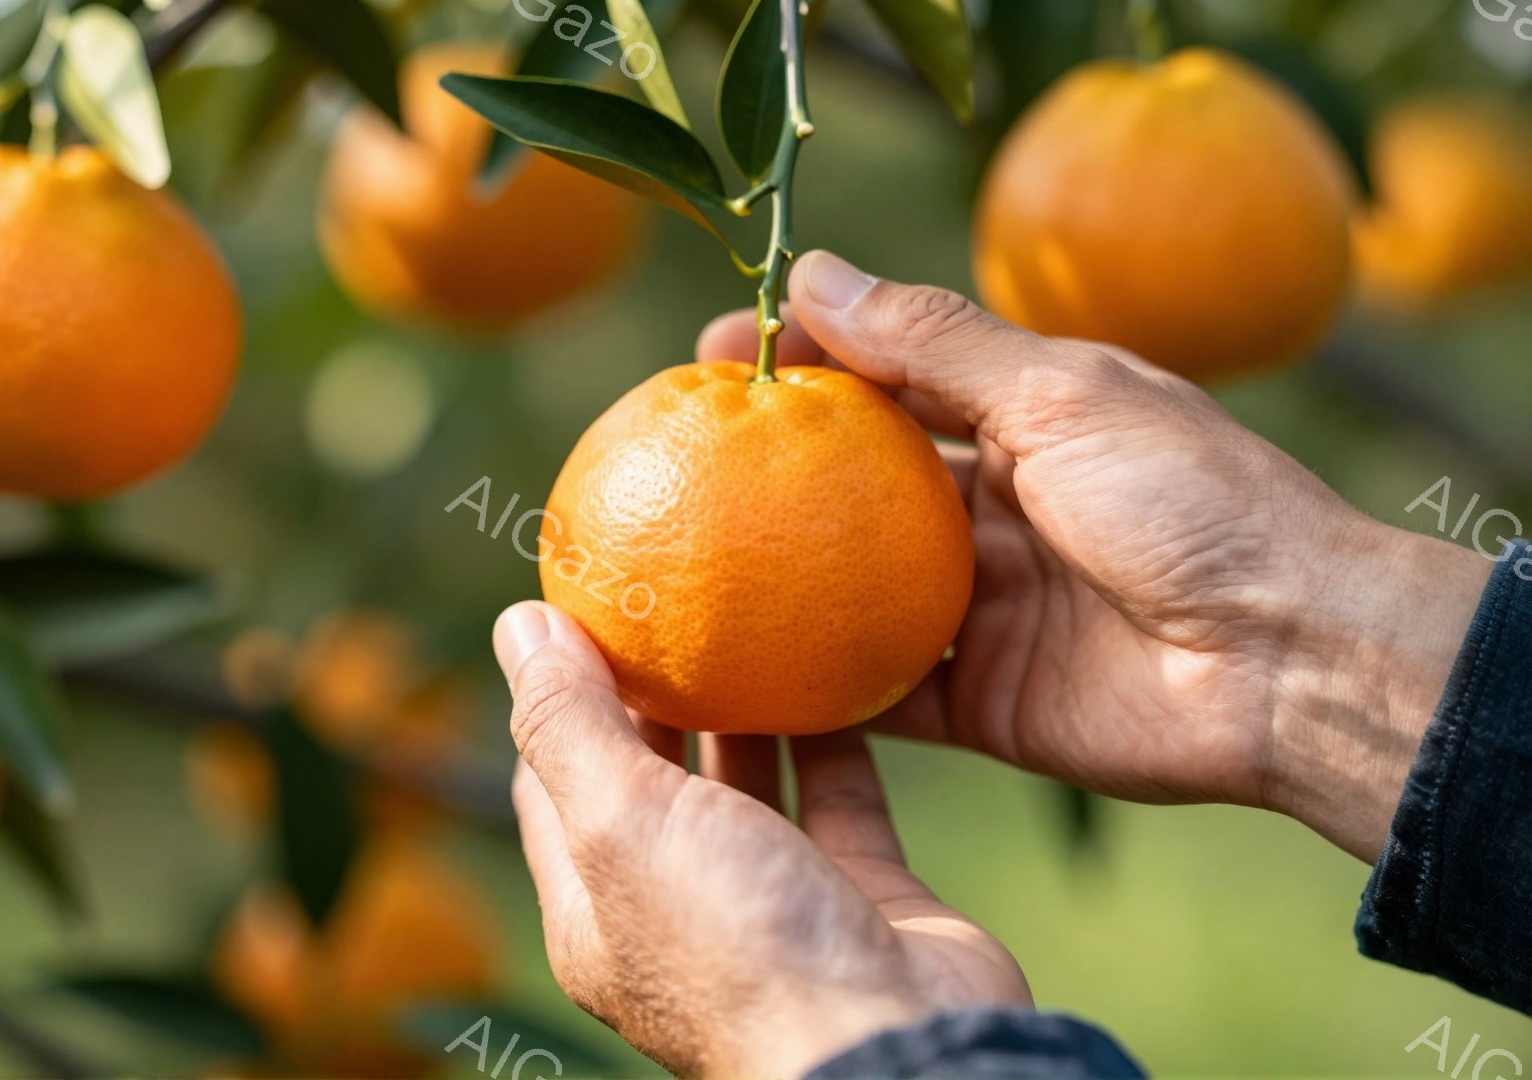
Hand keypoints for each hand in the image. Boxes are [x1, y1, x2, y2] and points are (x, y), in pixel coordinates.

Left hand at [494, 602, 1030, 1078]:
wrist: (896, 1046)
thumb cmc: (739, 946)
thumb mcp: (620, 823)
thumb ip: (568, 725)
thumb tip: (519, 624)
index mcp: (597, 909)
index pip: (553, 785)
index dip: (558, 696)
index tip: (582, 608)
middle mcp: (680, 907)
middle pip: (650, 776)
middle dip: (652, 689)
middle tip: (667, 594)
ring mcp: (774, 901)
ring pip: (746, 783)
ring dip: (742, 705)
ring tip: (743, 612)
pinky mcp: (863, 892)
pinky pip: (841, 795)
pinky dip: (837, 733)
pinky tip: (836, 662)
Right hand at [696, 251, 1492, 862]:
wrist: (1289, 662)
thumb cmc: (1190, 502)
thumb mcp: (1061, 394)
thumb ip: (934, 342)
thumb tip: (812, 274)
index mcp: (1025, 422)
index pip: (889, 379)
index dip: (804, 361)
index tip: (714, 352)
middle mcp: (997, 512)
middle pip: (859, 485)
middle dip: (771, 469)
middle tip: (670, 454)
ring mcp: (986, 609)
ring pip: (857, 589)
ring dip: (780, 578)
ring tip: (674, 563)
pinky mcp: (982, 700)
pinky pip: (880, 690)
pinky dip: (816, 682)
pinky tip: (734, 668)